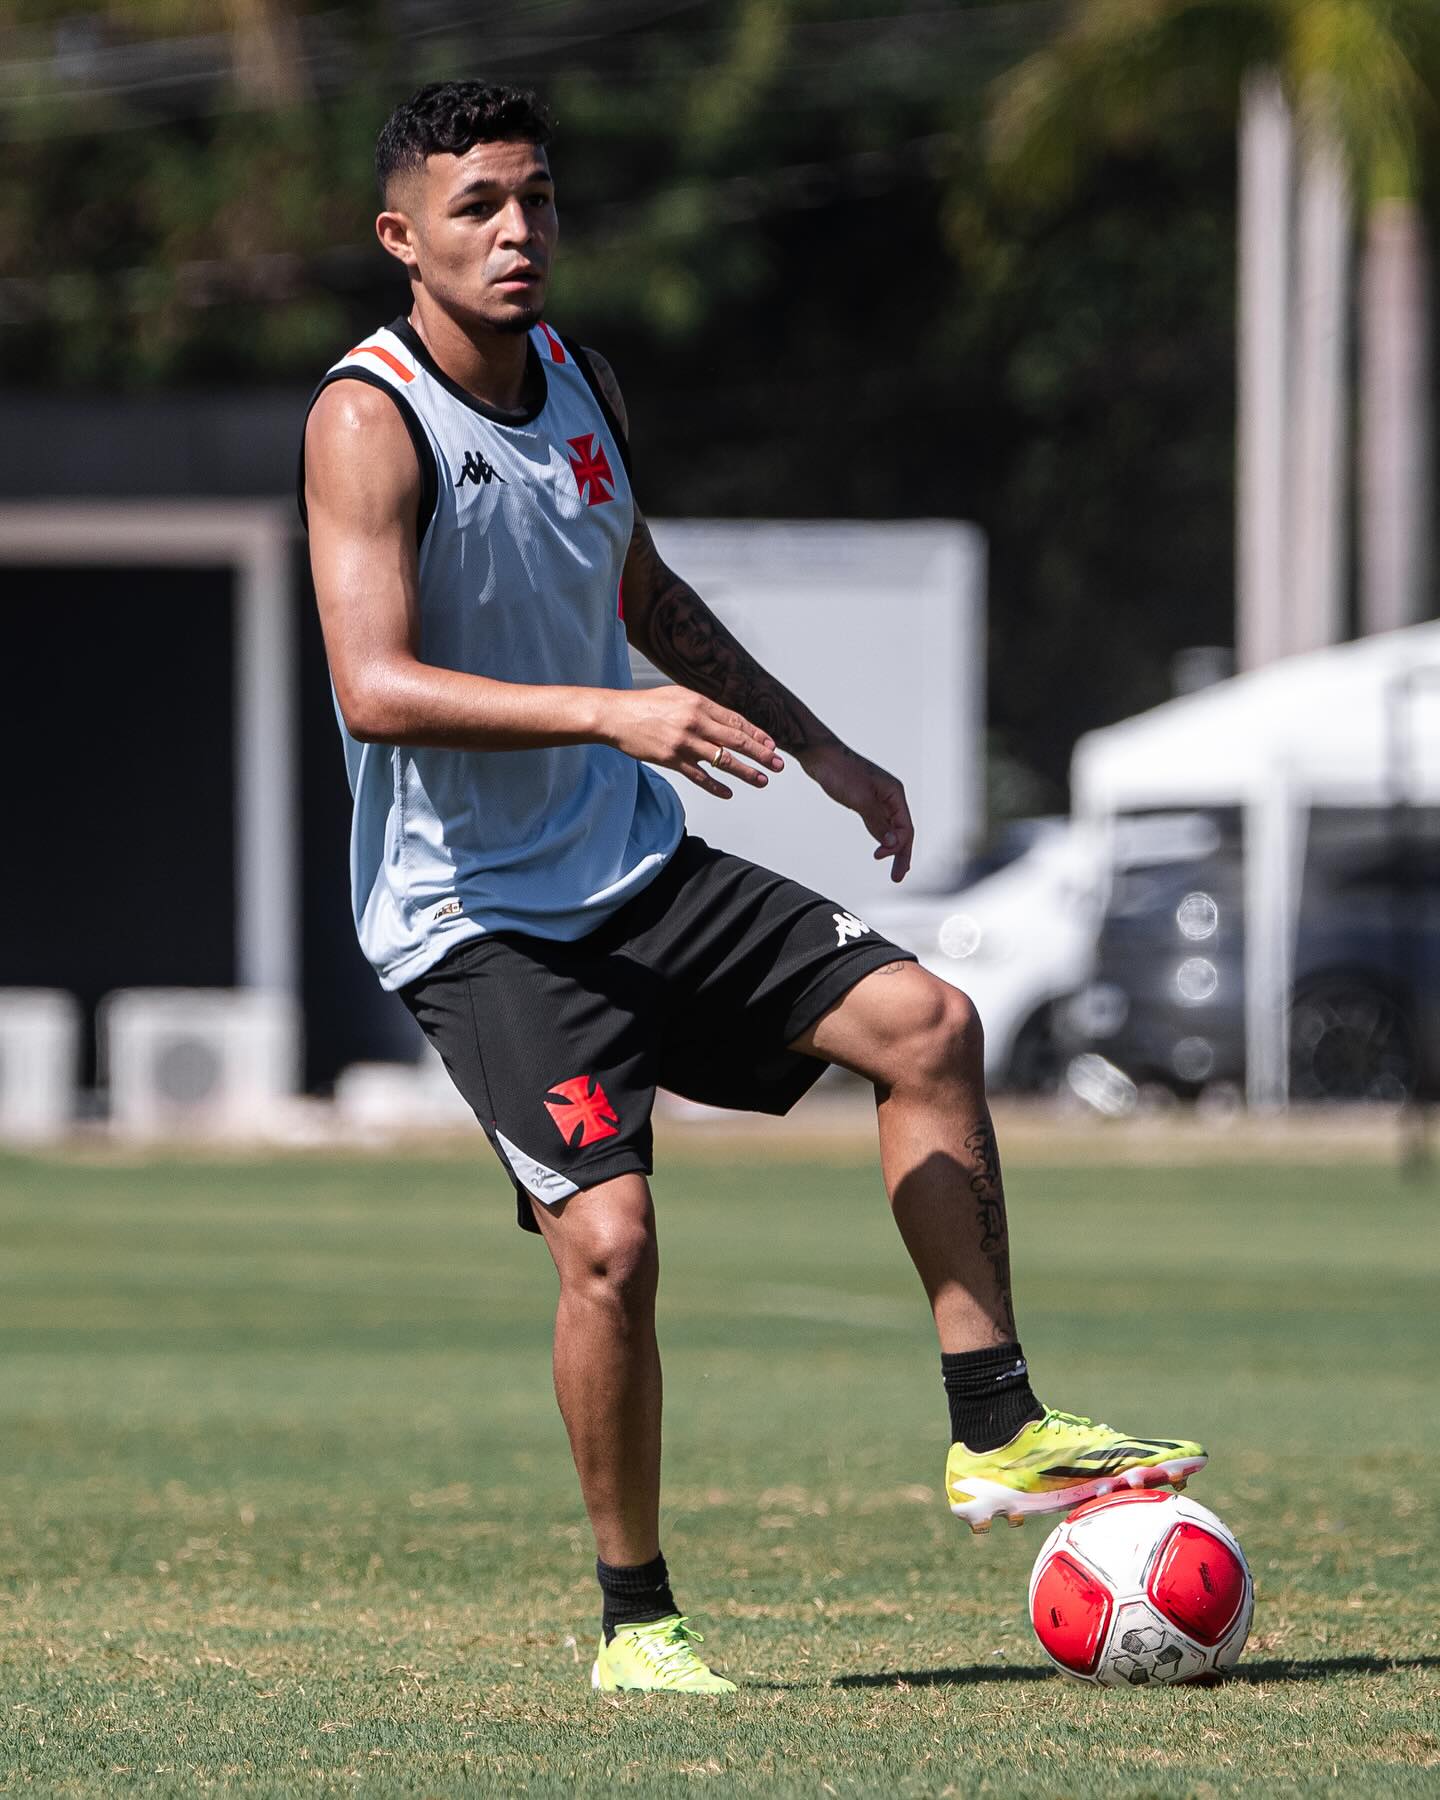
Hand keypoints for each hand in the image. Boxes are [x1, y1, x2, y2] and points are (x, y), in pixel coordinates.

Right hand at [605, 685, 784, 797]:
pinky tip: (729, 793)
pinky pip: (699, 777)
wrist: (617, 716)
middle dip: (761, 754)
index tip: (772, 745)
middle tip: (778, 765)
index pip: (736, 721)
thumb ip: (703, 708)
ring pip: (723, 761)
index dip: (757, 734)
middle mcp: (695, 723)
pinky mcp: (672, 760)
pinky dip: (716, 786)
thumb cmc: (647, 705)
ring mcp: (684, 743)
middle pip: (737, 741)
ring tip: (762, 781)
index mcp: (699, 704)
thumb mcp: (678, 696)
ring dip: (746, 772)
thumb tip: (726, 722)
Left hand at [800, 742, 913, 880]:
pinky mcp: (866, 800)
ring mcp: (879, 798)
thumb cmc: (839, 771)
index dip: (898, 847)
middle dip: (902, 854)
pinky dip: (882, 837)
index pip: (906, 827)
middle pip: (903, 831)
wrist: (819, 755)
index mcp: (895, 793)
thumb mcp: (860, 799)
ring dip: (893, 848)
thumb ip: (878, 821)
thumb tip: (894, 842)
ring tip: (895, 871)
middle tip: (898, 877)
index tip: (878, 857)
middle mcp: (891, 796)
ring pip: (892, 828)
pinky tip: (881, 848)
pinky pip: (880, 823)